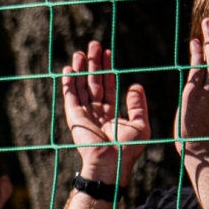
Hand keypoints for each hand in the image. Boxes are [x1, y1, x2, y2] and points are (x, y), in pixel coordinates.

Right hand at [62, 41, 151, 183]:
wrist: (112, 164)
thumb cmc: (128, 150)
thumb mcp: (140, 125)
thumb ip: (138, 105)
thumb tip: (135, 85)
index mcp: (111, 114)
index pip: (108, 86)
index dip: (108, 69)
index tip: (108, 52)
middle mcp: (96, 112)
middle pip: (93, 82)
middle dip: (93, 64)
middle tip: (93, 45)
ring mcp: (84, 115)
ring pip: (81, 87)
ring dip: (80, 69)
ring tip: (80, 52)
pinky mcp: (75, 118)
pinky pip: (70, 97)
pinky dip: (68, 83)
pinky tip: (68, 70)